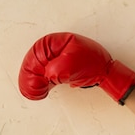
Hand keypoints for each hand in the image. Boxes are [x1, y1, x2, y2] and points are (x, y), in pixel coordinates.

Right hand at [18, 32, 134, 104]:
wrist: (104, 70)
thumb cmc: (93, 62)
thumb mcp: (75, 64)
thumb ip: (59, 68)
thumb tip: (47, 75)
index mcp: (54, 42)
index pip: (34, 55)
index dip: (31, 71)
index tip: (36, 84)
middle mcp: (50, 48)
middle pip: (32, 63)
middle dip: (30, 78)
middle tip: (35, 91)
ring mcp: (51, 58)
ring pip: (34, 70)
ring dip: (33, 82)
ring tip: (38, 93)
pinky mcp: (54, 67)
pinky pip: (41, 75)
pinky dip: (39, 84)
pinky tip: (41, 92)